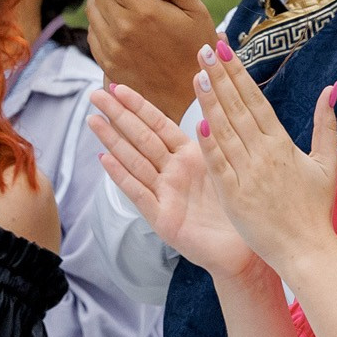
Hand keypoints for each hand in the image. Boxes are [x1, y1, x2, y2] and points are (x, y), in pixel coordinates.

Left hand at [87, 0, 218, 119]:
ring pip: (92, 12)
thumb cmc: (198, 51)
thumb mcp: (197, 14)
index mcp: (144, 11)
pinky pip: (93, 35)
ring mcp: (112, 49)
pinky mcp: (108, 64)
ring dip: (102, 1)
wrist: (190, 98)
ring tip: (121, 3)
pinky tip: (118, 25)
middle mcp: (122, 29)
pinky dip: (100, 23)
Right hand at [87, 83, 257, 278]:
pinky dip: (122, 176)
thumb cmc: (238, 208)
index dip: (138, 106)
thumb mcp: (225, 168)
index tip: (117, 86)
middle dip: (118, 116)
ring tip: (92, 120)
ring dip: (113, 141)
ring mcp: (164, 195)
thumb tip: (206, 108)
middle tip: (94, 94)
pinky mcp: (162, 219)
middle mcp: (172, 173)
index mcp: (189, 157)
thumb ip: (212, 141)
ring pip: (135, 161)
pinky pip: (140, 193)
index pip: (158, 125)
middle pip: (141, 138)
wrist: (244, 250)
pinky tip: (104, 159)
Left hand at [193, 41, 336, 281]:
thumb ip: (324, 124)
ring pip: (225, 131)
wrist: (307, 249)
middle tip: (204, 49)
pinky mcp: (235, 196)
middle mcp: (264, 154)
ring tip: (197, 75)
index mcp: (283, 144)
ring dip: (210, 102)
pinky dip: (210, 145)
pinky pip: (220, 166)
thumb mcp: (326, 162)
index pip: (256, 100)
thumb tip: (329, 89)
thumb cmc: (315, 208)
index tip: (224, 49)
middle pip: (238, 108)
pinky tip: (198, 123)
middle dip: (220, 76)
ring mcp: (249, 175)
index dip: (238, 73)